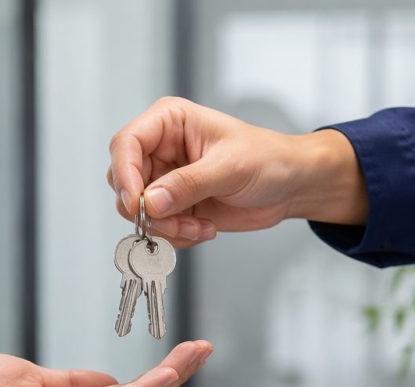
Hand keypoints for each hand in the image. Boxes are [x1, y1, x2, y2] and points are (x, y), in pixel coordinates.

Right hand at [107, 97, 366, 247]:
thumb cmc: (268, 160)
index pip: (126, 144)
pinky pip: (157, 228)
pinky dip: (177, 236)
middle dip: (148, 210)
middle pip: (124, 182)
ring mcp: (165, 180)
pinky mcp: (174, 206)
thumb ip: (188, 184)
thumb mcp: (229, 168)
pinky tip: (204, 229)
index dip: (125, 175)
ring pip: (138, 211)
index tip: (139, 204)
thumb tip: (151, 201)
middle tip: (177, 222)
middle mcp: (160, 150)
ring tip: (199, 227)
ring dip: (166, 227)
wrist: (290, 186)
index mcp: (169, 123)